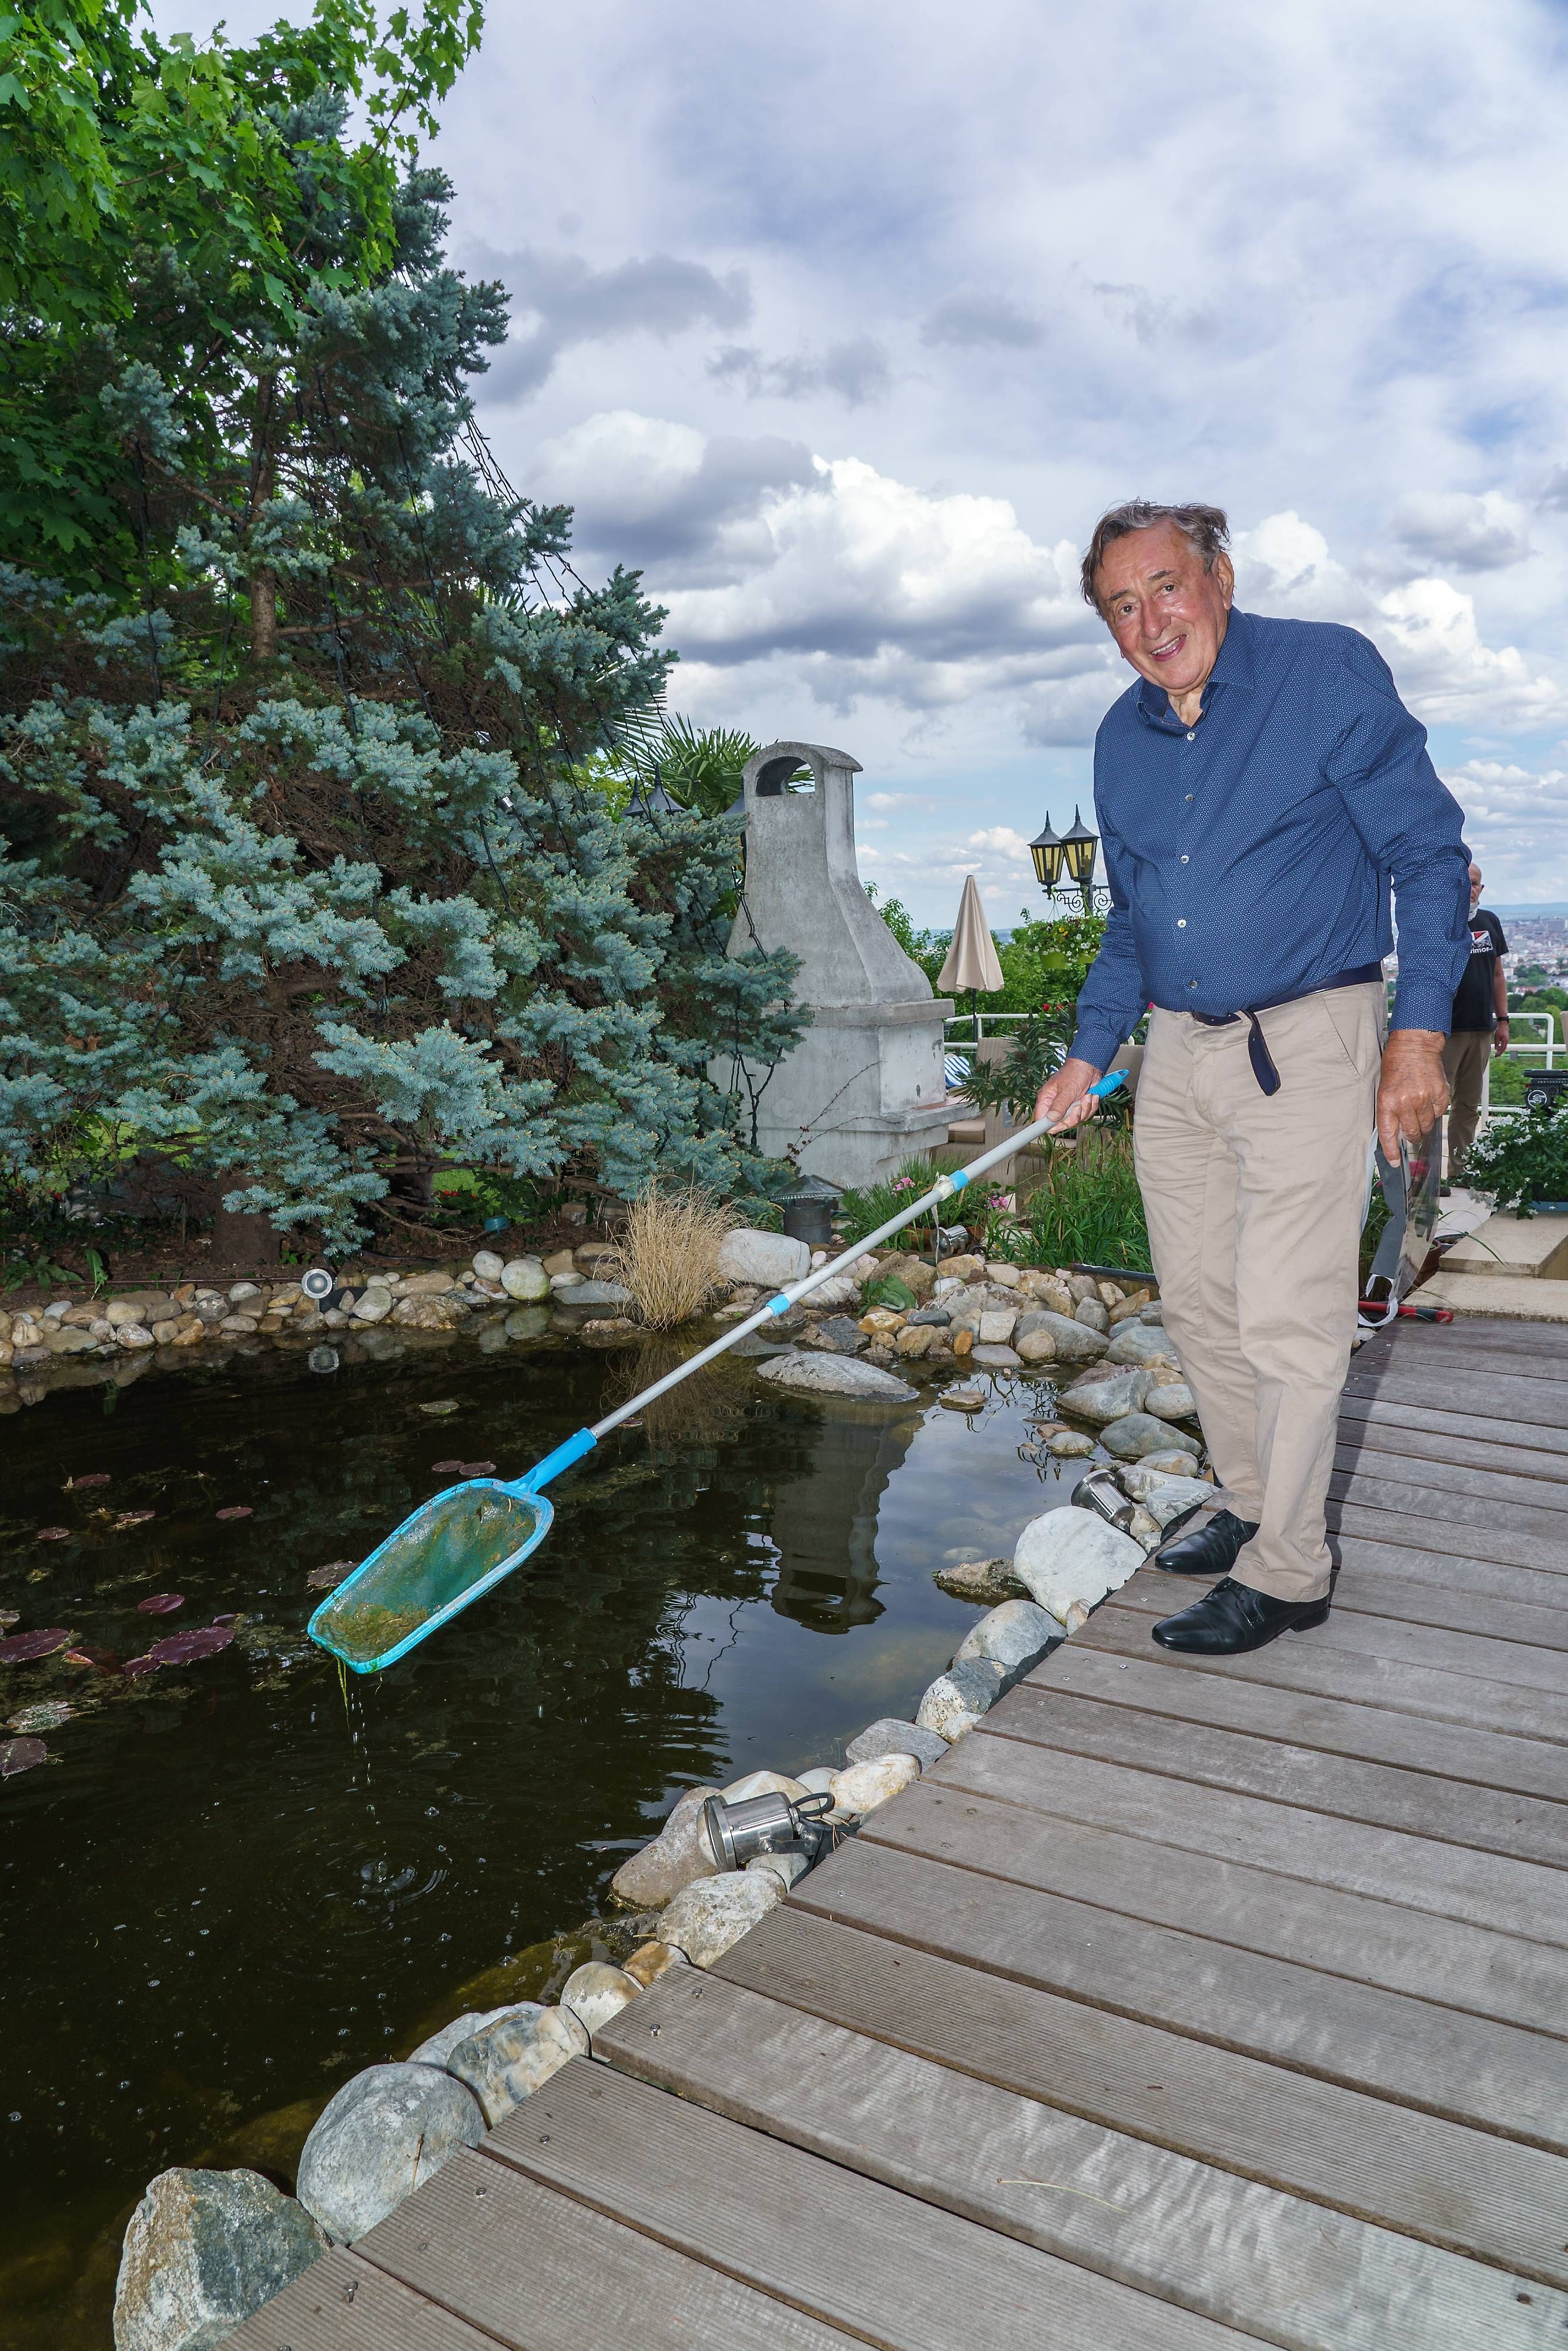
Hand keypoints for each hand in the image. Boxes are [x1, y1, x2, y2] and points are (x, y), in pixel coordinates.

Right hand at [1033, 1056, 1103, 1134]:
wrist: (1090, 1066)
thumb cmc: (1075, 1073)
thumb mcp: (1067, 1090)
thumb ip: (1059, 1105)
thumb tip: (1051, 1119)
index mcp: (1047, 1099)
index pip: (1041, 1120)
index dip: (1048, 1126)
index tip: (1057, 1126)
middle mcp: (1056, 1105)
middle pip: (1061, 1124)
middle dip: (1074, 1117)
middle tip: (1078, 1106)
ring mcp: (1067, 1107)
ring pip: (1075, 1120)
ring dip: (1085, 1109)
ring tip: (1086, 1096)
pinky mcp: (1078, 1107)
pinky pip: (1085, 1115)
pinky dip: (1091, 1107)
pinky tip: (1091, 1096)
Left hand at [1376, 1029, 1448, 1160]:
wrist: (1415, 1045)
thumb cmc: (1396, 1066)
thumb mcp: (1384, 1089)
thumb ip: (1389, 1112)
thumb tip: (1396, 1134)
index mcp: (1387, 1102)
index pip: (1388, 1135)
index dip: (1391, 1152)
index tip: (1394, 1162)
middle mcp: (1406, 1103)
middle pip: (1412, 1134)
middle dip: (1412, 1136)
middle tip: (1411, 1129)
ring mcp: (1425, 1099)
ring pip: (1427, 1126)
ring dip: (1424, 1125)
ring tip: (1420, 1111)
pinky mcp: (1441, 1095)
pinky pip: (1439, 1113)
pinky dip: (1435, 1111)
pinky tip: (1429, 1099)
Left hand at [1493, 1018, 1509, 1057]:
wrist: (1503, 1024)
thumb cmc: (1500, 1030)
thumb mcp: (1497, 1037)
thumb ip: (1496, 1043)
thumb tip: (1496, 1049)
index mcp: (1505, 1041)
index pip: (1502, 1049)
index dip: (1499, 1053)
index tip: (1496, 1055)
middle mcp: (1506, 1041)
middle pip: (1503, 1048)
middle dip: (1500, 1052)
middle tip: (1496, 1056)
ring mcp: (1506, 1039)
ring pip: (1503, 1046)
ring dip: (1500, 1050)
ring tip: (1497, 1053)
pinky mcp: (1505, 1038)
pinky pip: (1503, 1044)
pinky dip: (1501, 1046)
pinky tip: (1498, 1048)